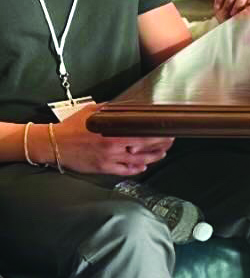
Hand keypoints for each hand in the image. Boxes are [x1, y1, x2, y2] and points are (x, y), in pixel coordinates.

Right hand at [48, 102, 172, 176]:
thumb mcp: (92, 112)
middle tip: (169, 142)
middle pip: (145, 148)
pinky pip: (124, 171)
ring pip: (138, 162)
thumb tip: (126, 106)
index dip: (158, 134)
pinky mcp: (103, 168)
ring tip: (161, 154)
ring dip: (153, 158)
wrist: (53, 144)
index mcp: (112, 132)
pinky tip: (143, 166)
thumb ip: (111, 110)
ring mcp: (109, 159)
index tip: (168, 130)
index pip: (143, 133)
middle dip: (161, 145)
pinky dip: (136, 169)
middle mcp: (113, 147)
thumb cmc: (71, 127)